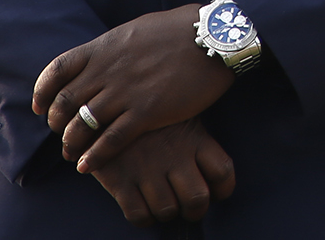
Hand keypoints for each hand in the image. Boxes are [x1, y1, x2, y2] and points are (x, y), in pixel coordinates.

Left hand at [33, 3, 235, 171]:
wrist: (213, 38)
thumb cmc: (180, 30)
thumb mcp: (137, 30)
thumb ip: (115, 47)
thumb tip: (104, 57)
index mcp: (105, 47)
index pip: (58, 70)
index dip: (43, 92)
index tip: (40, 107)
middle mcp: (108, 70)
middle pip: (65, 102)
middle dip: (56, 122)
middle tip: (61, 133)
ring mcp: (126, 92)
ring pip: (82, 124)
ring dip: (71, 143)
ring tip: (72, 154)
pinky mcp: (147, 112)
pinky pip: (111, 140)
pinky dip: (95, 156)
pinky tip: (88, 166)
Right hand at [88, 118, 235, 228]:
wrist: (101, 105)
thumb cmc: (147, 112)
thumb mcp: (178, 114)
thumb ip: (195, 139)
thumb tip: (212, 170)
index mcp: (193, 137)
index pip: (222, 171)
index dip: (223, 189)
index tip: (216, 193)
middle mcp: (174, 155)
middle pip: (197, 199)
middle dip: (195, 210)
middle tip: (188, 208)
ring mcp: (146, 169)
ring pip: (167, 210)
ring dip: (167, 213)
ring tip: (163, 204)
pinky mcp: (120, 180)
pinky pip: (138, 215)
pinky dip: (144, 219)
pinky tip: (143, 208)